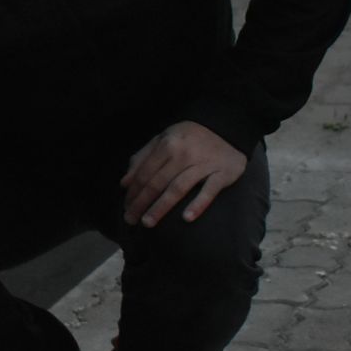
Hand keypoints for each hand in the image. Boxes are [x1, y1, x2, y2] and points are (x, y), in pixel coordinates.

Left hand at [120, 121, 247, 227]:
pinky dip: (198, 204)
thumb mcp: (163, 140)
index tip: (125, 208)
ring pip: (178, 188)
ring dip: (161, 207)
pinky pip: (209, 190)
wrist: (227, 128)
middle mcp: (184, 153)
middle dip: (141, 203)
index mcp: (167, 144)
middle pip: (157, 182)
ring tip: (147, 222)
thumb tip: (124, 183)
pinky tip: (186, 218)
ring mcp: (204, 163)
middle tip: (130, 220)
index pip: (145, 173)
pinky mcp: (223, 173)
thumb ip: (142, 159)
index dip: (133, 192)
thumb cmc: (188, 138)